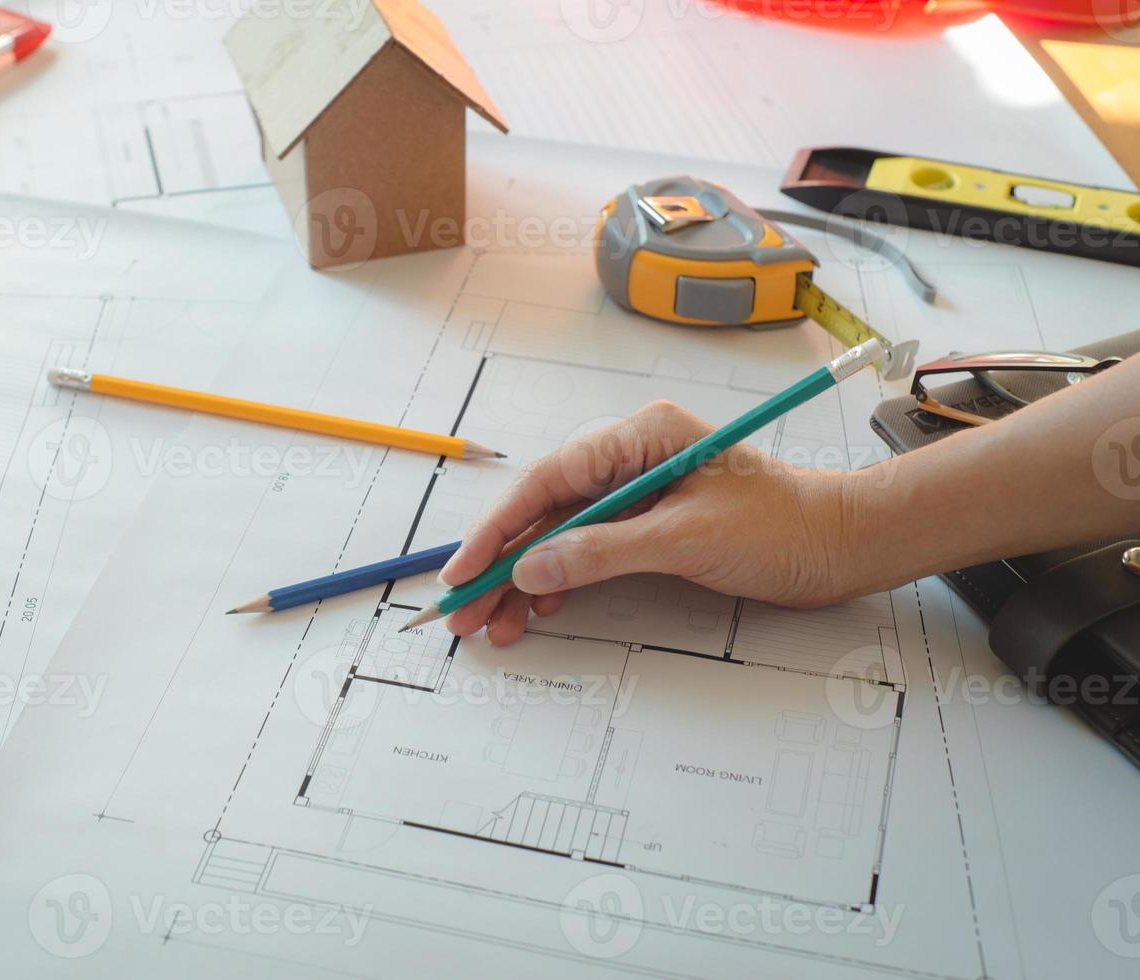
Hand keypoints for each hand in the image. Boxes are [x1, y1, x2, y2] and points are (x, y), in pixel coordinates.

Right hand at [438, 401, 869, 644]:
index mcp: (638, 437)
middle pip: (545, 511)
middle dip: (502, 564)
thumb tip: (531, 570)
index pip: (547, 481)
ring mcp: (638, 492)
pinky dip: (561, 583)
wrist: (842, 547)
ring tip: (495, 626)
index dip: (498, 529)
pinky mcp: (649, 525)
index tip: (465, 571)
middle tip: (465, 613)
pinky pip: (588, 552)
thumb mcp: (686, 540)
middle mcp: (630, 457)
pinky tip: (540, 610)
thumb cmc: (782, 529)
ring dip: (526, 582)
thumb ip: (603, 552)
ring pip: (560, 537)